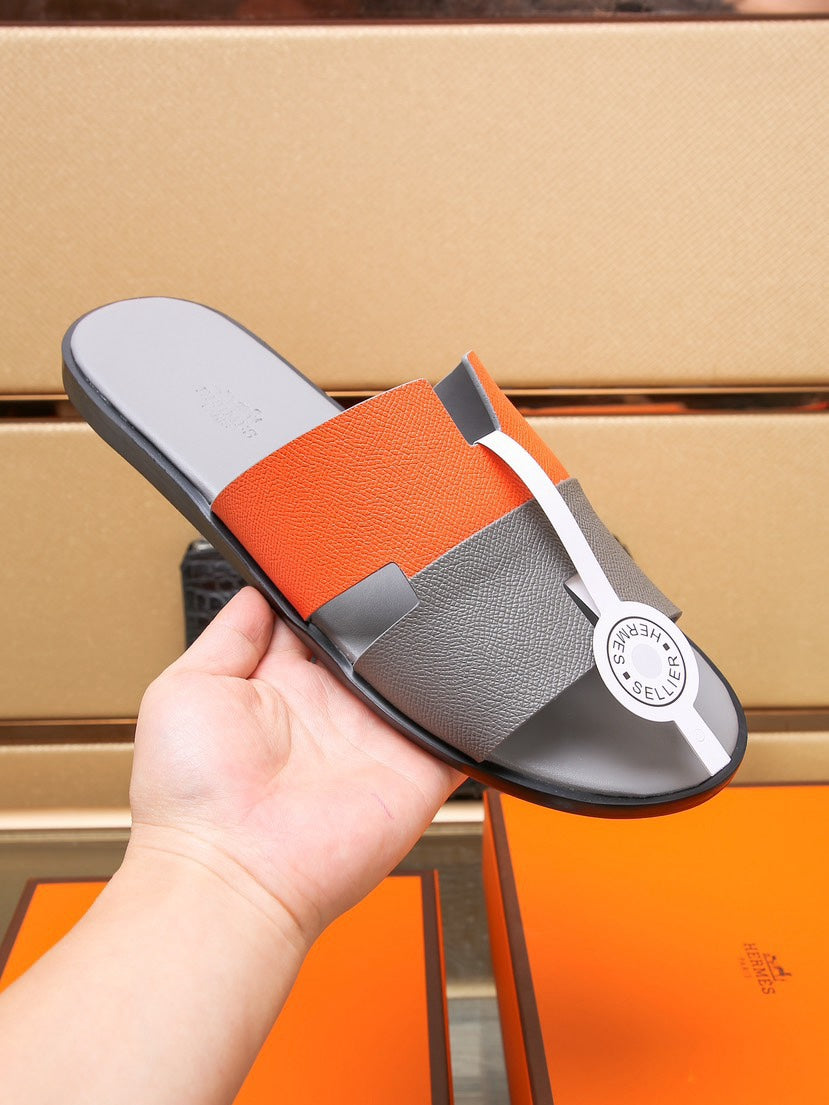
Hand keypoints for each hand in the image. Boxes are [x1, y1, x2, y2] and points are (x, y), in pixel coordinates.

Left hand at [128, 587, 462, 946]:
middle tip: (391, 583)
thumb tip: (257, 589)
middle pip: (374, 644)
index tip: (340, 561)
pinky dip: (470, 708)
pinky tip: (470, 672)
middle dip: (385, 615)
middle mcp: (331, 711)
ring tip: (427, 618)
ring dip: (426, 651)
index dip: (330, 595)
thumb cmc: (191, 798)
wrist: (229, 875)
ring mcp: (375, 740)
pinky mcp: (416, 772)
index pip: (318, 625)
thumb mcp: (185, 688)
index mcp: (279, 686)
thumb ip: (230, 635)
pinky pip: (458, 731)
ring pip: (418, 678)